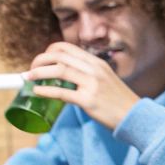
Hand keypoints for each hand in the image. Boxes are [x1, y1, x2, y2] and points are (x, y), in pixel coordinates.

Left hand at [25, 43, 140, 129]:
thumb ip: (89, 74)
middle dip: (39, 60)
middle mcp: (94, 70)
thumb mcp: (106, 79)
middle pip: (59, 56)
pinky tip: (37, 92)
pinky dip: (45, 91)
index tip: (41, 60)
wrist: (135, 117)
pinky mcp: (89, 101)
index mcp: (96, 63)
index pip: (66, 47)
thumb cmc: (118, 101)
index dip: (49, 51)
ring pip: (59, 70)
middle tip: (31, 70)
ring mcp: (92, 84)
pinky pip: (62, 92)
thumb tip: (65, 76)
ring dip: (38, 73)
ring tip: (29, 78)